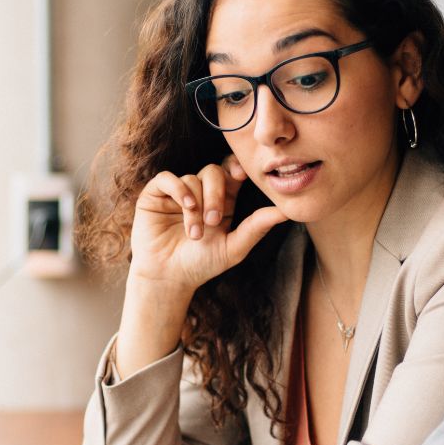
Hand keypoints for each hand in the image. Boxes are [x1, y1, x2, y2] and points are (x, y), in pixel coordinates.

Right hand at [128, 157, 285, 293]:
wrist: (169, 278)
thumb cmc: (202, 264)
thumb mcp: (234, 247)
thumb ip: (257, 227)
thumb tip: (286, 212)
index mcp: (222, 201)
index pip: (230, 172)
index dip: (236, 166)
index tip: (241, 174)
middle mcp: (200, 192)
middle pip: (213, 172)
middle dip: (215, 194)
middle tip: (213, 221)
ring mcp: (178, 192)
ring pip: (191, 179)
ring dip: (196, 207)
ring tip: (195, 234)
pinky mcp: (156, 194)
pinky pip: (168, 178)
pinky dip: (178, 189)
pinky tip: (185, 206)